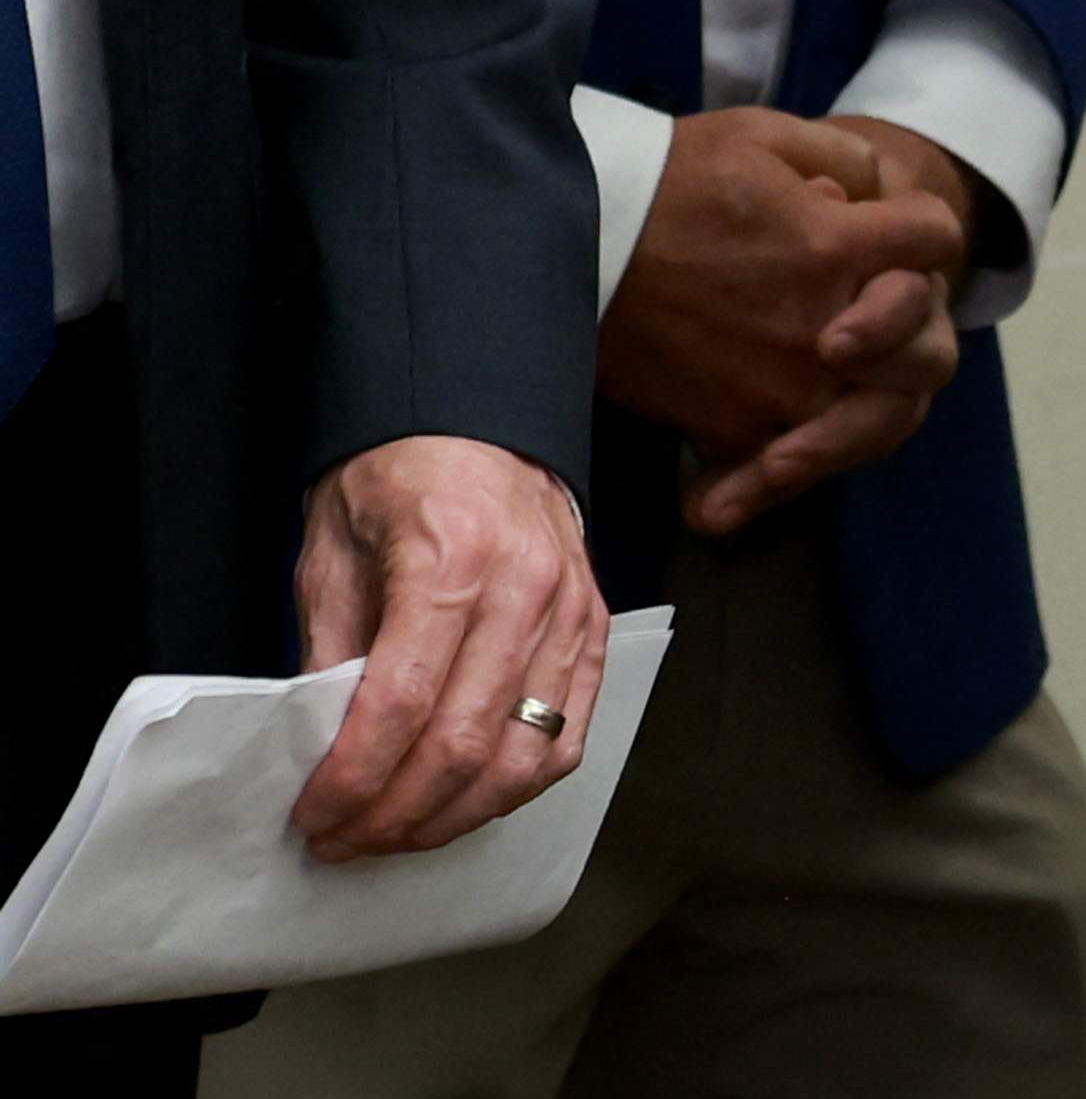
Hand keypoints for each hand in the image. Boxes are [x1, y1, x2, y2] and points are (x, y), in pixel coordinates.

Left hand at [290, 438, 602, 858]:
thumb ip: (331, 657)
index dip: (350, 779)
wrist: (473, 424)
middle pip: (464, 743)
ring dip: (453, 816)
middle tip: (343, 841)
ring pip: (523, 757)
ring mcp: (572, 610)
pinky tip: (467, 801)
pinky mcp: (594, 628)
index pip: (400, 705)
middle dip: (393, 814)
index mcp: (451, 560)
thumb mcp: (331, 561)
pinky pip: (569, 736)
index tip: (311, 816)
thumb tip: (322, 757)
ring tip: (397, 834)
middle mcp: (526, 587)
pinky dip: (517, 787)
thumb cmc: (393, 485)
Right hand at [596, 108, 965, 531]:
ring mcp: (778, 389)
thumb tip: (875, 198)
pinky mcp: (728, 428)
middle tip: (880, 312)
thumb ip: (847, 162)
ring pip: (879, 421)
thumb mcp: (767, 137)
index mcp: (836, 248)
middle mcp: (821, 329)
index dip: (923, 225)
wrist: (572, 241)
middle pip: (930, 353)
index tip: (895, 225)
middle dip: (920, 327)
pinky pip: (790, 466)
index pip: (937, 239)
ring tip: (853, 386)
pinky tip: (787, 455)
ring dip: (880, 402)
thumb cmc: (671, 181)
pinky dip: (794, 466)